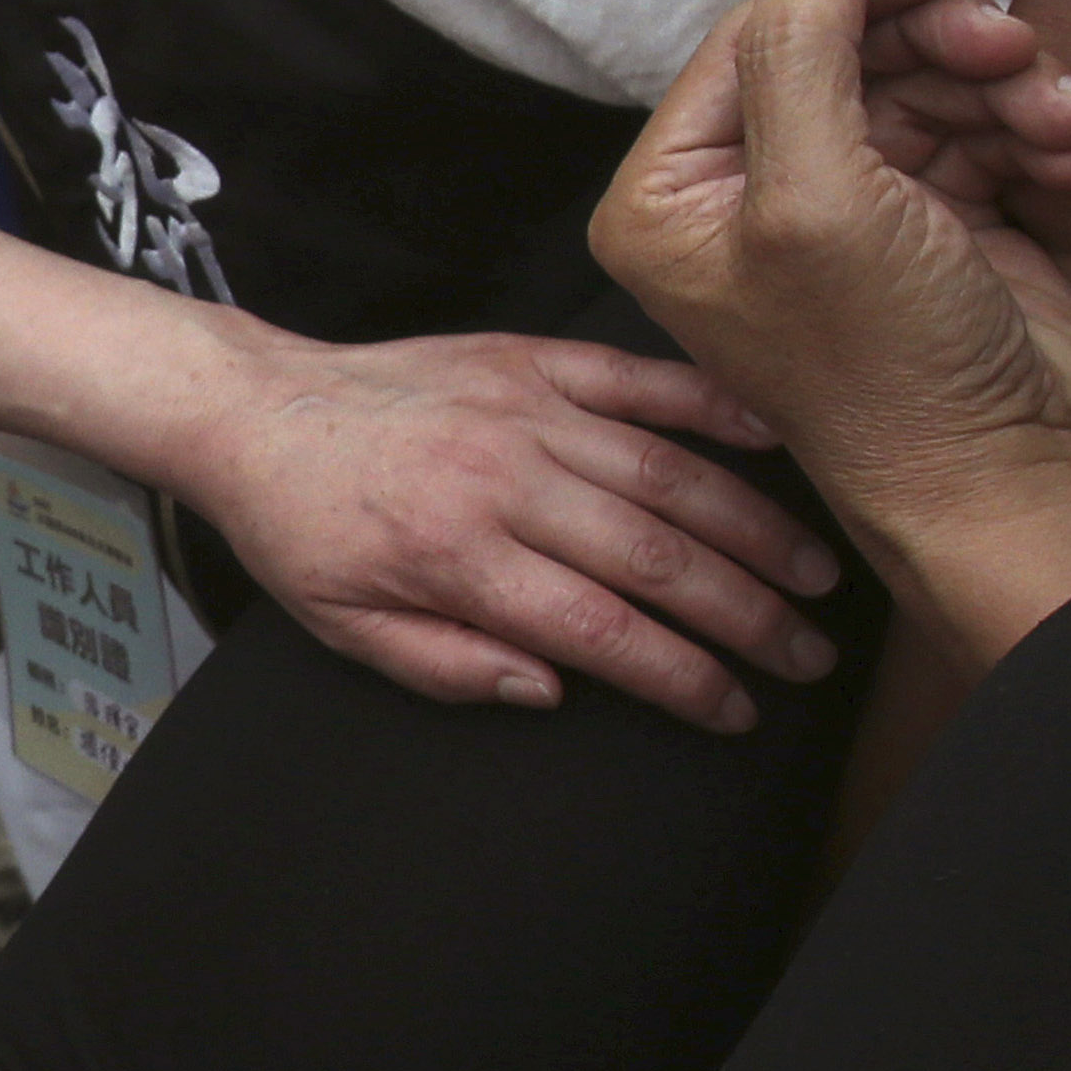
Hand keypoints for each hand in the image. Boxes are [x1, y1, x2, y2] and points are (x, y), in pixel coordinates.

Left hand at [165, 325, 841, 734]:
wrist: (256, 409)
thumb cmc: (300, 527)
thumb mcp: (342, 627)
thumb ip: (446, 667)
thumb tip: (552, 690)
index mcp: (457, 557)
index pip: (602, 630)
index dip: (683, 677)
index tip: (736, 710)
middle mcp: (504, 481)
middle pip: (656, 559)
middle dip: (748, 616)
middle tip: (808, 657)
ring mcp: (527, 411)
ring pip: (669, 474)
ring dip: (753, 528)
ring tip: (815, 575)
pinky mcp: (533, 359)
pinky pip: (640, 379)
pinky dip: (713, 404)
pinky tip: (776, 437)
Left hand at [596, 0, 1070, 532]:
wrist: (999, 474)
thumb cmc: (885, 366)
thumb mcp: (818, 196)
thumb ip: (798, 53)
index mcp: (671, 196)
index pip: (754, 39)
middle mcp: (744, 196)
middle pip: (845, 47)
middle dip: (940, 41)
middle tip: (1011, 46)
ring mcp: (844, 204)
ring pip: (924, 78)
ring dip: (1003, 85)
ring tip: (1056, 120)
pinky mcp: (932, 216)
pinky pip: (977, 124)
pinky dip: (1031, 123)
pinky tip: (1070, 149)